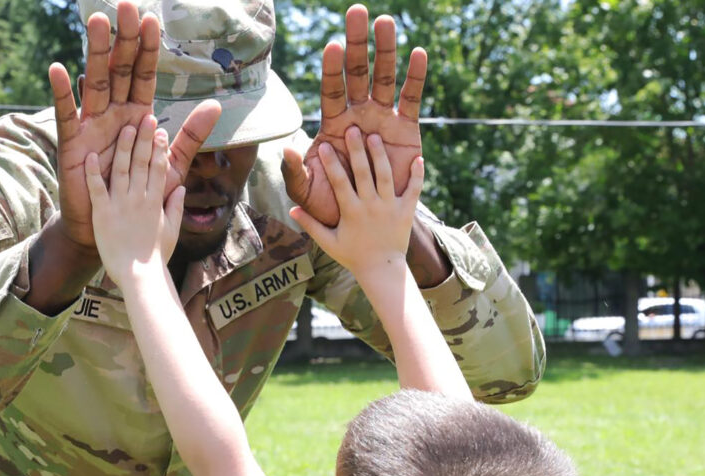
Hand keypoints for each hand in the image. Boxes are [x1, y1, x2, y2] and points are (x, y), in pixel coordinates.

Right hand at [48, 2, 219, 251]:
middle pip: (120, 68)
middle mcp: (115, 112)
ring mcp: (92, 124)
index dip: (149, 49)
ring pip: (95, 81)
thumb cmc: (138, 194)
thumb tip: (216, 105)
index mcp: (138, 115)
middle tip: (125, 5)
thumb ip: (190, 135)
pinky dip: (63, 93)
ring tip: (96, 21)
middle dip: (124, 38)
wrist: (111, 227)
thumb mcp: (168, 164)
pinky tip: (59, 69)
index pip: (145, 74)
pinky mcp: (74, 142)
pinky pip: (68, 114)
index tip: (153, 19)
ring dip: (96, 51)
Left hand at [86, 117, 184, 283]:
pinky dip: (94, 171)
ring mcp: (121, 204)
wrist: (140, 277)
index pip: (160, 168)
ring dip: (123, 147)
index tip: (161, 131)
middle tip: (146, 117)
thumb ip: (174, 206)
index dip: (160, 148)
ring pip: (122, 168)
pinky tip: (91, 154)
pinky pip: (97, 188)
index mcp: (156, 201)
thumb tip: (179, 187)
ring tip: (124, 127)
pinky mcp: (103, 213)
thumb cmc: (156, 257)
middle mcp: (140, 198)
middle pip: (143, 162)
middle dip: (144, 138)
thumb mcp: (172, 230)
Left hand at [281, 5, 426, 226]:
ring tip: (386, 22)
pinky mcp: (406, 129)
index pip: (331, 88)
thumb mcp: (307, 192)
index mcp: (333, 123)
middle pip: (357, 72)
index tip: (332, 46)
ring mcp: (383, 118)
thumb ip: (295, 173)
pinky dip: (415, 77)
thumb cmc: (331, 206)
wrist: (365, 224)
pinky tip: (418, 54)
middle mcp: (358, 113)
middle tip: (357, 12)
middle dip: (357, 43)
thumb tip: (287, 150)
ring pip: (384, 78)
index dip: (332, 69)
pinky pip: (411, 99)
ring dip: (386, 50)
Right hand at [290, 126, 422, 277]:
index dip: (331, 163)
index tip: (323, 145)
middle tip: (353, 130)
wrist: (382, 270)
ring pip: (386, 176)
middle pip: (363, 173)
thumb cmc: (352, 256)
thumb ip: (310, 224)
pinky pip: (414, 190)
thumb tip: (291, 209)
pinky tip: (418, 158)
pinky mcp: (406, 211)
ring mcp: (390, 207)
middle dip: (357, 150)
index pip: (339, 182)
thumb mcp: (328, 242)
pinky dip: (417, 175)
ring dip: (381, 156)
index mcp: (351, 211)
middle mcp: (371, 206)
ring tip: (375, 137)